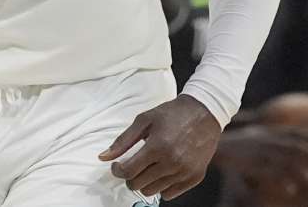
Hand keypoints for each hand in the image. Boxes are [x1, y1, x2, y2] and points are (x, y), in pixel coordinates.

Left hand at [99, 95, 221, 200]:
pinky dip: (162, 186)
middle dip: (130, 177)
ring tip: (148, 167)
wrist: (204, 112)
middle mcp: (172, 162)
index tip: (117, 166)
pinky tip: (162, 171)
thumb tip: (103, 157)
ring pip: (152, 191)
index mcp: (157, 146)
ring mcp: (185, 172)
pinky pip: (170, 194)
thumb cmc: (172, 114)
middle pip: (138, 184)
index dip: (117, 171)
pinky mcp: (195, 177)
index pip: (128, 172)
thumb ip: (123, 141)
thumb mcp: (144, 120)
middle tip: (133, 165)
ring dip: (145, 182)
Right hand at [214, 124, 307, 201]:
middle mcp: (264, 140)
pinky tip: (292, 189)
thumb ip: (263, 136)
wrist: (209, 145)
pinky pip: (270, 174)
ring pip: (284, 160)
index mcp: (264, 132)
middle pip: (291, 145)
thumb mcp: (248, 135)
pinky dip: (282, 181)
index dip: (307, 134)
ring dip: (300, 168)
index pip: (290, 131)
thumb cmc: (229, 143)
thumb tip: (272, 136)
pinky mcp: (251, 164)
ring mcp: (258, 152)